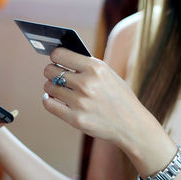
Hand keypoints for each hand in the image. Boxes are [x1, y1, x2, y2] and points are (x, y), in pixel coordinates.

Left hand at [42, 48, 160, 153]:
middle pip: (51, 70)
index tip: (55, 59)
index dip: (55, 56)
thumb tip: (60, 57)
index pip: (60, 54)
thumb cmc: (119, 97)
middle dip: (51, 71)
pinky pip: (49, 104)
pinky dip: (48, 100)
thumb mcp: (108, 74)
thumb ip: (86, 66)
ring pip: (49, 87)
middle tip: (54, 74)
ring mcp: (80, 102)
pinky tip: (53, 99)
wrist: (132, 125)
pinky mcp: (76, 119)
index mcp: (96, 68)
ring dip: (50, 87)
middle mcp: (87, 83)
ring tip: (56, 88)